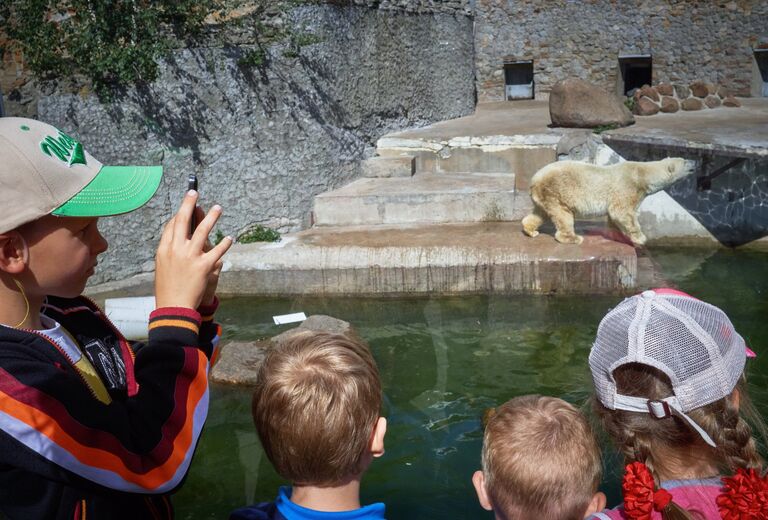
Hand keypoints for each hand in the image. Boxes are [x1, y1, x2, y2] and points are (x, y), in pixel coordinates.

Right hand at [155, 191, 232, 309]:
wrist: (174, 308)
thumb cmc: (168, 289)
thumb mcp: (163, 267)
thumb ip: (170, 252)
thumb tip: (178, 238)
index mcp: (163, 250)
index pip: (171, 226)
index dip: (179, 215)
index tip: (186, 206)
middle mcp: (175, 250)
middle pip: (182, 221)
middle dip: (188, 204)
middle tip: (194, 192)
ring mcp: (190, 257)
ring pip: (202, 231)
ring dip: (211, 217)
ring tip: (218, 208)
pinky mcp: (204, 266)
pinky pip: (218, 251)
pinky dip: (225, 243)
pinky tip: (230, 238)